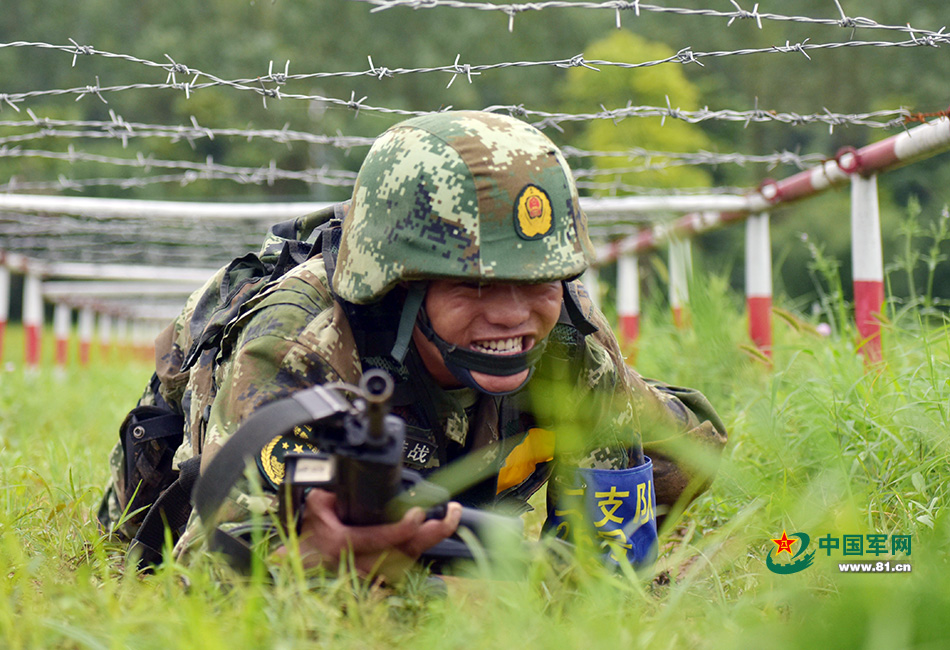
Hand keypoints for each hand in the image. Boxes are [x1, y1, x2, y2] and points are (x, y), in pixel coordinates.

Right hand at [280, 488, 461, 580]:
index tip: (418, 513)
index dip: (402, 528)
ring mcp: (367, 577)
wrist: (302, 559)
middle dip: (431, 535)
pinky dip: (418, 553)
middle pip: (403, 554)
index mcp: (341, 543)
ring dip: (428, 543)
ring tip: (447, 520)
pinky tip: (431, 536)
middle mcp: (356, 565)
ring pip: (407, 563)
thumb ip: (336, 491)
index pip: (378, 539)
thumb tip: (356, 480)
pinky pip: (403, 569)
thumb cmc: (311, 529)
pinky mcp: (375, 582)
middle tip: (450, 515)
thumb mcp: (318, 503)